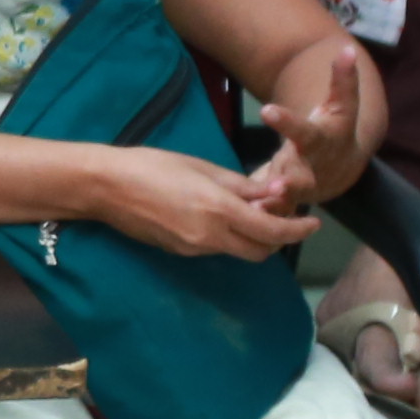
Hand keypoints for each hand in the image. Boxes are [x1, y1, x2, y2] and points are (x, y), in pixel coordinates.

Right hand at [88, 146, 319, 264]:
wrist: (106, 187)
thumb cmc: (152, 166)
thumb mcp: (202, 168)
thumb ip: (240, 186)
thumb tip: (272, 194)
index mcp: (219, 211)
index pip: (272, 231)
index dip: (298, 229)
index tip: (313, 223)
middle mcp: (210, 238)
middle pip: (261, 251)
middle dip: (278, 238)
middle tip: (282, 215)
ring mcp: (194, 249)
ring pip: (239, 250)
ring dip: (254, 237)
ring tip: (251, 210)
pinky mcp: (180, 252)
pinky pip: (217, 248)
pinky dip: (229, 236)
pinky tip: (220, 215)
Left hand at [257, 38, 378, 206]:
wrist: (344, 169)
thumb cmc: (334, 131)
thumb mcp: (340, 105)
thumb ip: (342, 80)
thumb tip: (347, 47)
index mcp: (323, 140)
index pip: (306, 130)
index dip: (287, 121)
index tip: (266, 110)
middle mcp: (315, 167)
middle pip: (302, 177)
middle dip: (291, 179)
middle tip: (276, 183)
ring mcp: (306, 187)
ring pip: (290, 199)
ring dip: (275, 203)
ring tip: (256, 205)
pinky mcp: (294, 201)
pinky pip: (279, 211)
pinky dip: (267, 215)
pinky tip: (245, 217)